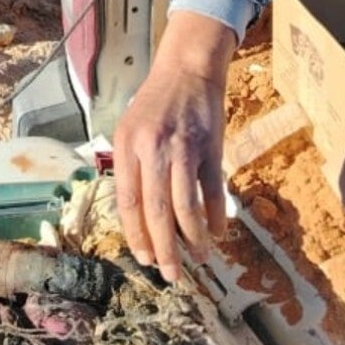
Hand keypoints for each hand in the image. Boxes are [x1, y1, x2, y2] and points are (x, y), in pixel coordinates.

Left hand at [111, 11, 234, 282]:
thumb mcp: (128, 129)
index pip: (127, 202)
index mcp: (126, 147)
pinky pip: (213, 192)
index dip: (136, 235)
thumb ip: (128, 168)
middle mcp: (152, 149)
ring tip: (199, 258)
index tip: (144, 258)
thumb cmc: (154, 104)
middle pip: (157, 211)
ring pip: (186, 207)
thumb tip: (133, 216)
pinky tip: (217, 233)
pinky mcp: (210, 148)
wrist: (187, 70)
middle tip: (172, 275)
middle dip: (164, 249)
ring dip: (194, 239)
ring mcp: (183, 149)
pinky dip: (216, 217)